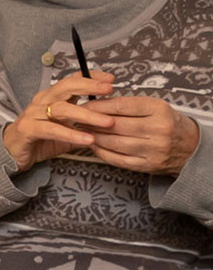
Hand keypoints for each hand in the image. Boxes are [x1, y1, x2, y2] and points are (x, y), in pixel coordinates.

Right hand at [1, 72, 115, 170]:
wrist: (11, 153)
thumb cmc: (40, 139)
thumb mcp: (67, 129)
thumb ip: (85, 125)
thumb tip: (111, 122)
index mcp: (52, 97)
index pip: (72, 80)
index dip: (91, 77)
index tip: (110, 79)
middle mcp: (42, 101)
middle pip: (66, 87)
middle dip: (89, 87)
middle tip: (108, 89)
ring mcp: (33, 114)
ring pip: (62, 108)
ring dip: (86, 115)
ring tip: (107, 122)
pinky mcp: (27, 129)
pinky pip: (51, 129)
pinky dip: (71, 134)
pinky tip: (87, 139)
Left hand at [84, 93, 201, 175]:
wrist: (191, 147)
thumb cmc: (168, 123)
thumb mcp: (155, 107)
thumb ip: (129, 105)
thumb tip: (97, 104)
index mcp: (159, 110)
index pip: (121, 106)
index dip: (98, 106)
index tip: (84, 105)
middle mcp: (158, 129)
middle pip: (115, 125)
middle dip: (91, 122)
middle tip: (78, 119)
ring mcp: (153, 149)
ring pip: (114, 143)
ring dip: (93, 138)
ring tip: (83, 132)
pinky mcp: (147, 165)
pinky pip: (117, 159)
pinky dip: (101, 153)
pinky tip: (93, 146)